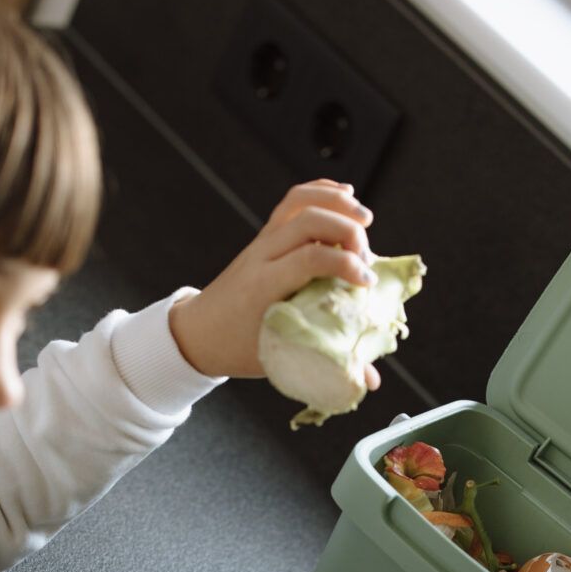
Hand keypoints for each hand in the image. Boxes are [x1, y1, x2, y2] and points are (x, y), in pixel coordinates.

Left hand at [169, 179, 384, 384]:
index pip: (309, 258)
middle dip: (347, 231)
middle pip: (308, 221)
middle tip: (367, 258)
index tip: (367, 283)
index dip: (345, 264)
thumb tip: (371, 380)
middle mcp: (262, 256)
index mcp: (263, 286)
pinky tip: (345, 195)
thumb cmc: (238, 348)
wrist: (199, 332)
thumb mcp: (280, 358)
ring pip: (300, 202)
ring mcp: (264, 241)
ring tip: (365, 219)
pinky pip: (293, 200)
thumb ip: (328, 365)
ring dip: (337, 203)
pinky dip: (321, 191)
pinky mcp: (268, 234)